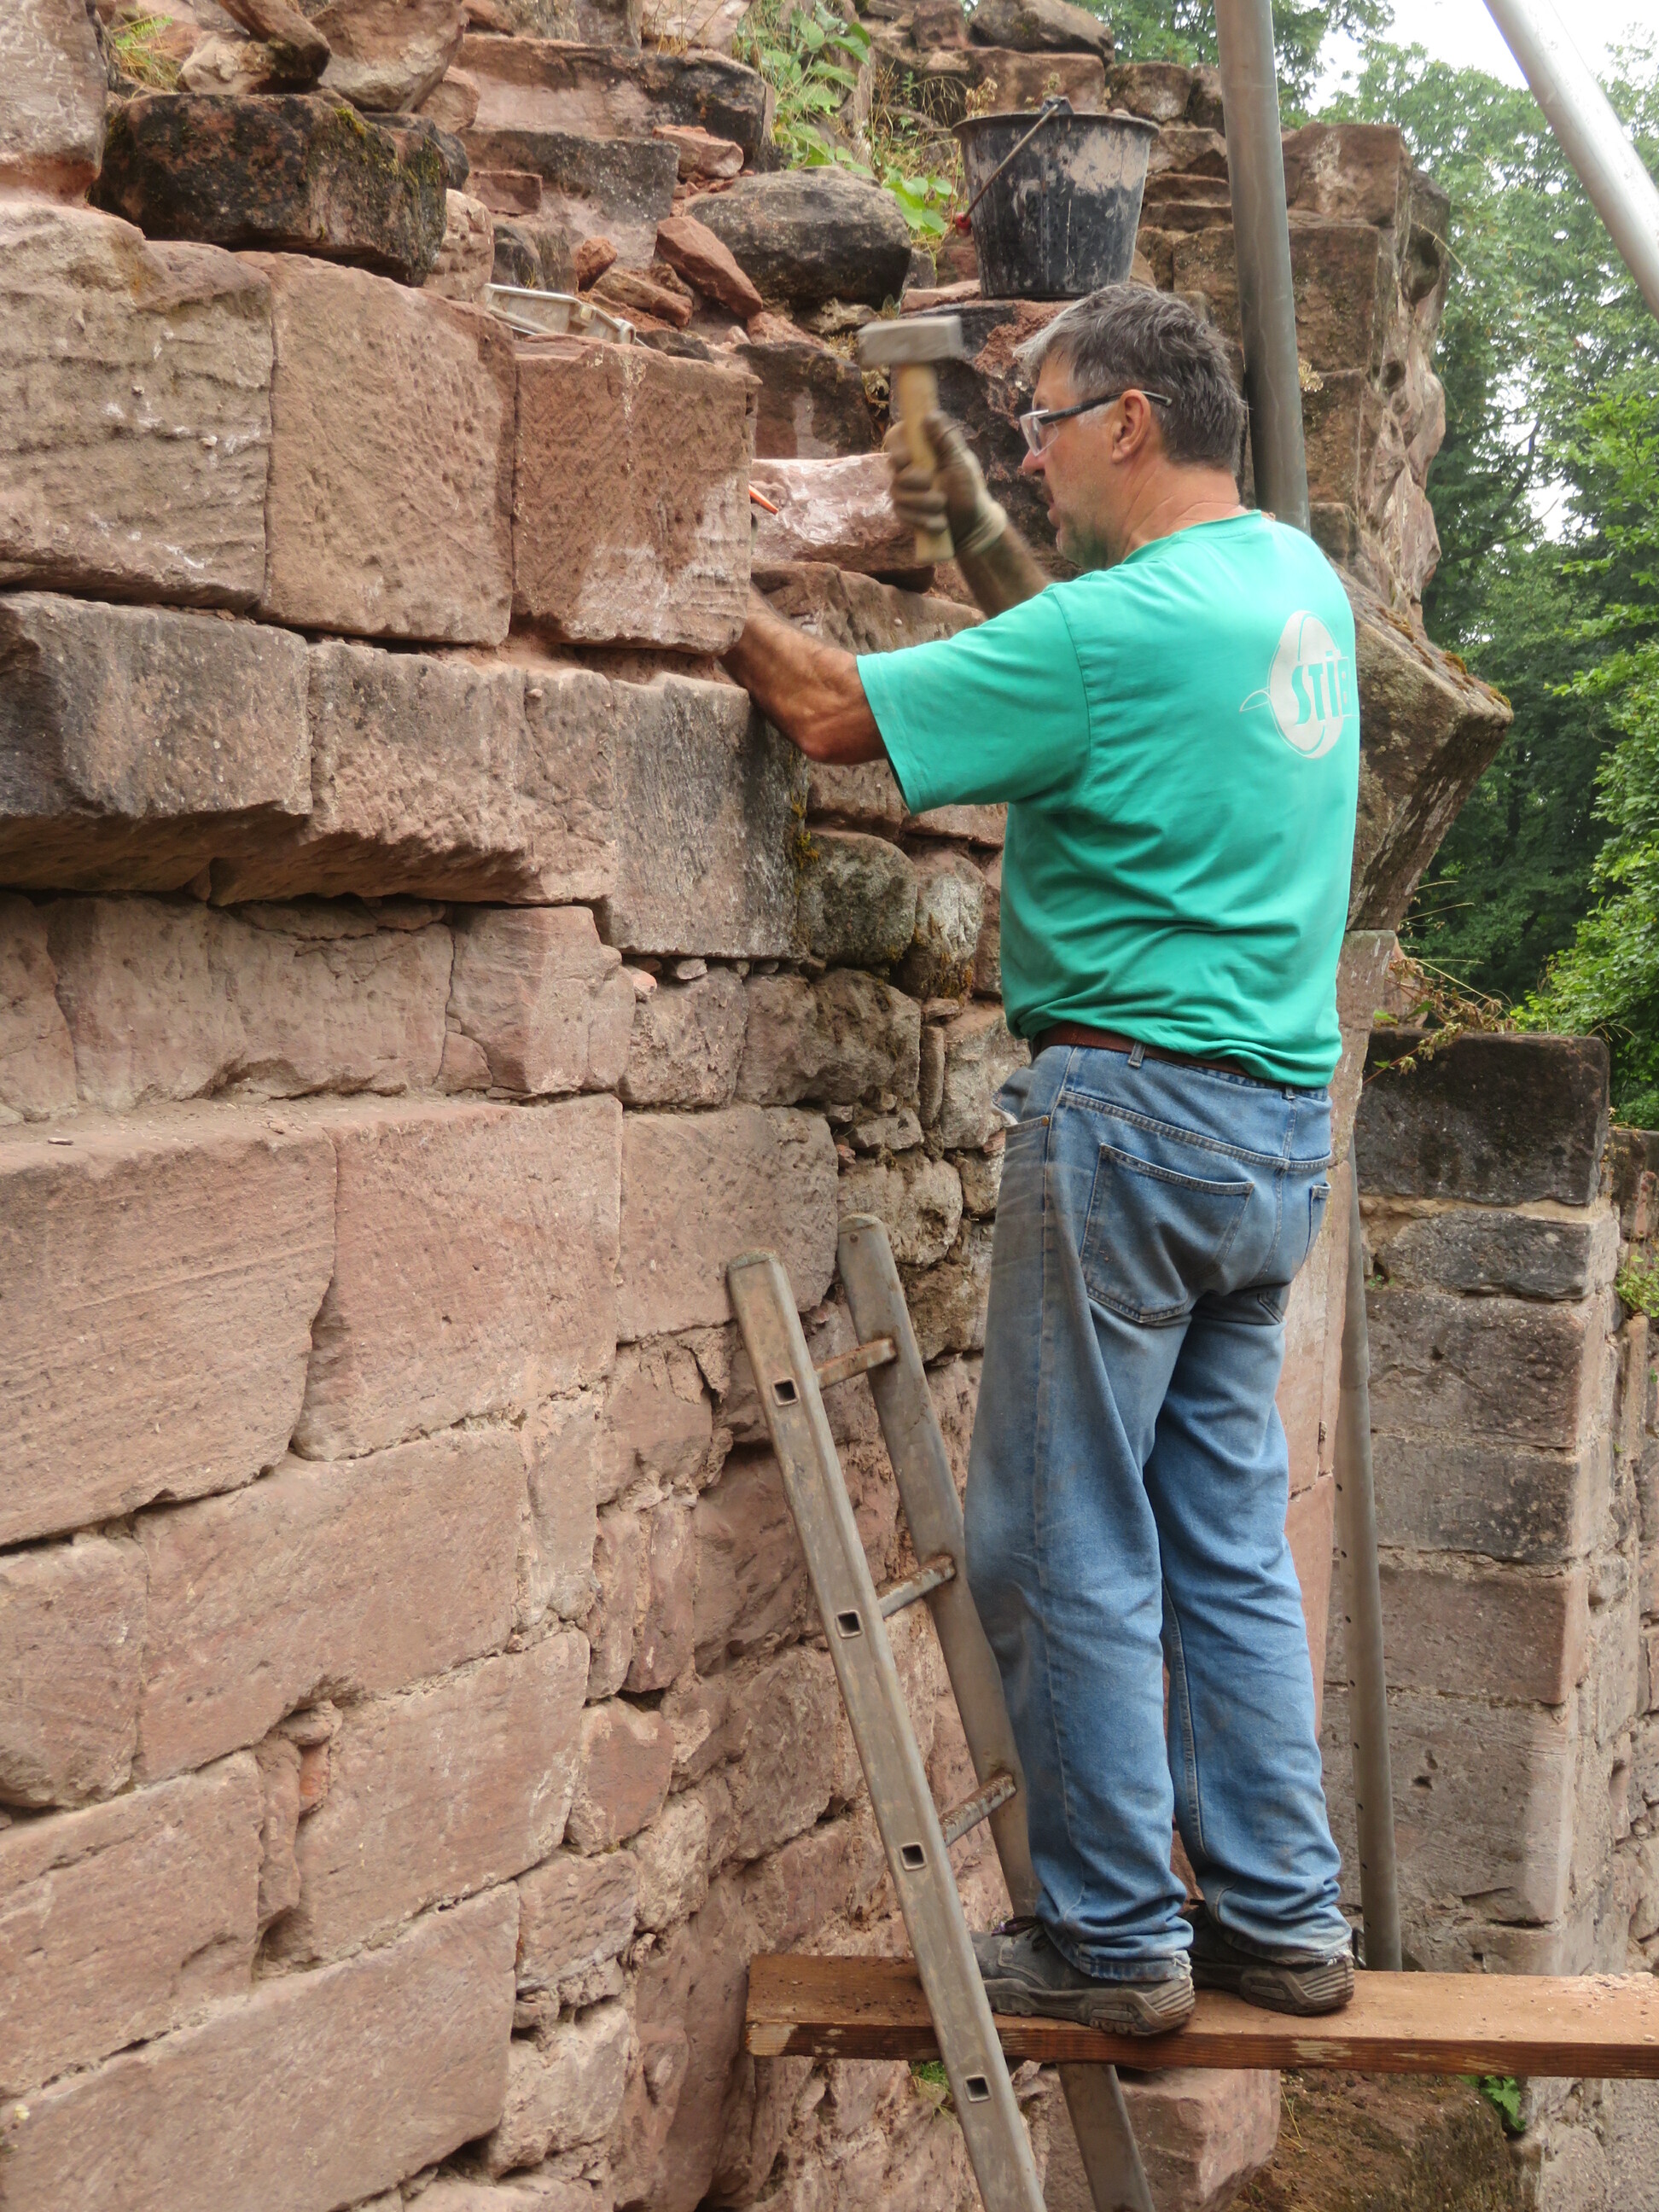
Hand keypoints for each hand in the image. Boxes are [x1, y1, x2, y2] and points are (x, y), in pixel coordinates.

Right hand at [882, 409, 1005, 554]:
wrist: (971, 523)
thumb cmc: (968, 488)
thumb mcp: (960, 462)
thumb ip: (945, 440)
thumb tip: (930, 415)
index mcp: (921, 450)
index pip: (895, 438)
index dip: (896, 447)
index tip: (907, 458)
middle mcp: (909, 467)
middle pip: (893, 467)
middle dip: (913, 480)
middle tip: (931, 483)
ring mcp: (904, 490)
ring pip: (897, 492)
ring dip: (922, 502)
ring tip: (942, 506)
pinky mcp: (904, 511)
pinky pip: (901, 513)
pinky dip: (923, 519)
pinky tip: (939, 522)